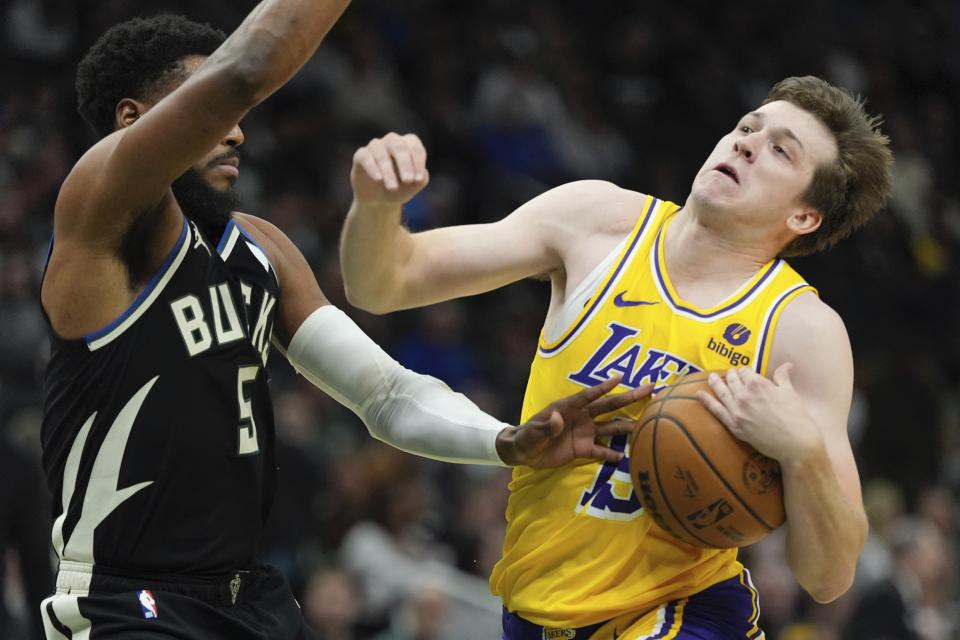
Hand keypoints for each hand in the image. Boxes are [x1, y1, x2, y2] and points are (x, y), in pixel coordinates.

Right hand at [351, 132, 429, 205]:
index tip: (418, 179)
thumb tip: (422, 173)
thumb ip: (421, 179)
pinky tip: (378, 179)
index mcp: (408, 144)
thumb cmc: (401, 188)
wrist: (380, 201)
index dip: (418, 162)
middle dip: (404, 164)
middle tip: (408, 180)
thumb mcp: (413, 186)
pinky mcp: (361, 156)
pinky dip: (372, 167)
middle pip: (399, 146)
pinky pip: (365, 157)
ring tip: (393, 187)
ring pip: (381, 152)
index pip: (415, 147)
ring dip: (388, 170)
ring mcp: (375, 147)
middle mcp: (391, 141)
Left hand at [496, 375, 653, 467]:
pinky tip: (625, 456)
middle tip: (649, 389)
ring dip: (626, 426)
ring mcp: (584, 432)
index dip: (603, 387)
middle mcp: (581, 417)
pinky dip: (612, 454)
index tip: (619, 378)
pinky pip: (601, 450)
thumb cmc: (526, 437)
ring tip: (645, 425)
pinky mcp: (583, 449)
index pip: (589, 395)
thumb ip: (546, 426)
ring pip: (610, 427)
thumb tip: (557, 419)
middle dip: (628, 398)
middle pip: (608, 406)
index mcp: (568, 407)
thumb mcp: (532, 433)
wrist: (523, 452)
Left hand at [697, 364, 822, 463]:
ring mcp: (737, 410)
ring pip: (722, 392)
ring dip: (715, 382)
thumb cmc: (797, 418)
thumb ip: (783, 377)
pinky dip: (706, 401)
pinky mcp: (734, 425)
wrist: (796, 444)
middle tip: (730, 373)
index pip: (746, 372)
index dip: (746, 372)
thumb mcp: (790, 393)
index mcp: (758, 384)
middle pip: (732, 380)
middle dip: (731, 375)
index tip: (746, 373)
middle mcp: (744, 395)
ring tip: (711, 377)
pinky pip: (716, 410)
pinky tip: (699, 394)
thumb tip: (786, 365)